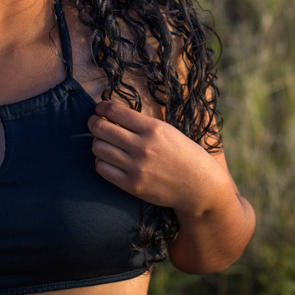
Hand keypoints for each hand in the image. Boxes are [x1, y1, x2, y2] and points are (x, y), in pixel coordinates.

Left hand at [89, 99, 228, 215]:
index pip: (115, 111)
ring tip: (103, 142)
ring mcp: (136, 167)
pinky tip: (108, 159)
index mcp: (153, 128)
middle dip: (94, 123)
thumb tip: (114, 114)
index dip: (102, 107)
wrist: (200, 186)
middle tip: (95, 123)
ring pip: (98, 148)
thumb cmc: (186, 155)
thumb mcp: (169, 131)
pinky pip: (102, 168)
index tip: (100, 108)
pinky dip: (101, 161)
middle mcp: (142, 146)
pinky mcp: (132, 185)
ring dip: (97, 142)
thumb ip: (143, 124)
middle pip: (101, 128)